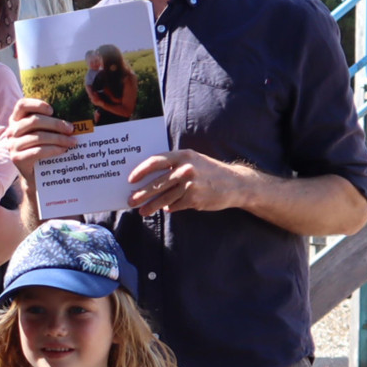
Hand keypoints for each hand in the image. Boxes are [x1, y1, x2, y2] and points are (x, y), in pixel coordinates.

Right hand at [0, 97, 79, 176]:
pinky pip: (38, 151)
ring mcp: (12, 145)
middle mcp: (11, 131)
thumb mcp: (44, 133)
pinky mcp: (17, 159)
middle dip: (55, 124)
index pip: (22, 105)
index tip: (52, 110)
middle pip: (34, 120)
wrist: (36, 175)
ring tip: (72, 142)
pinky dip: (53, 150)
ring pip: (38, 137)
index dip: (37, 104)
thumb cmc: (43, 149)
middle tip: (71, 129)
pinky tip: (63, 150)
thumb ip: (50, 123)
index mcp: (16, 120)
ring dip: (58, 138)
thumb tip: (70, 119)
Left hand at [127, 149, 249, 215]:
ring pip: (164, 198)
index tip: (131, 179)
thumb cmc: (209, 171)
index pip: (156, 161)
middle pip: (157, 183)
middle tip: (131, 200)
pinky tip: (166, 208)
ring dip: (151, 206)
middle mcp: (186, 169)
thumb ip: (174, 165)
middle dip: (142, 193)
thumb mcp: (193, 160)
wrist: (235, 183)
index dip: (141, 170)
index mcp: (183, 155)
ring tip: (142, 211)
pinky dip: (170, 207)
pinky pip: (175, 205)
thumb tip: (149, 178)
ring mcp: (190, 185)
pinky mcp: (194, 199)